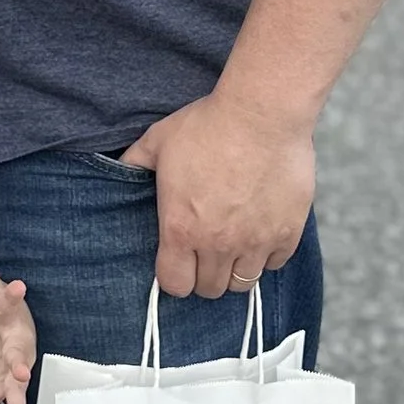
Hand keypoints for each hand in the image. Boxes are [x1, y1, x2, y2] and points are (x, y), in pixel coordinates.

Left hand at [0, 214, 36, 403]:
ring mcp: (12, 362)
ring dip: (17, 403)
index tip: (18, 285)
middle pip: (21, 352)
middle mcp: (17, 339)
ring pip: (16, 385)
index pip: (10, 297)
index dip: (13, 292)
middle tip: (23, 372)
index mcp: (10, 309)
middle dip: (22, 363)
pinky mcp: (3, 379)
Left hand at [120, 88, 312, 298]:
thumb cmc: (208, 125)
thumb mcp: (157, 141)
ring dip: (235, 269)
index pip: (174, 285)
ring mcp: (255, 241)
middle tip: (206, 252)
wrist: (261, 113)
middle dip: (204, 275)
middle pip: (210, 289)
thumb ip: (133, 162)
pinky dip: (267, 255)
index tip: (178, 263)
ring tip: (234, 246)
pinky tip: (260, 232)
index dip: (174, 278)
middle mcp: (218, 244)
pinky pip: (275, 263)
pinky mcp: (286, 232)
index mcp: (181, 229)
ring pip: (244, 283)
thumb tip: (116, 168)